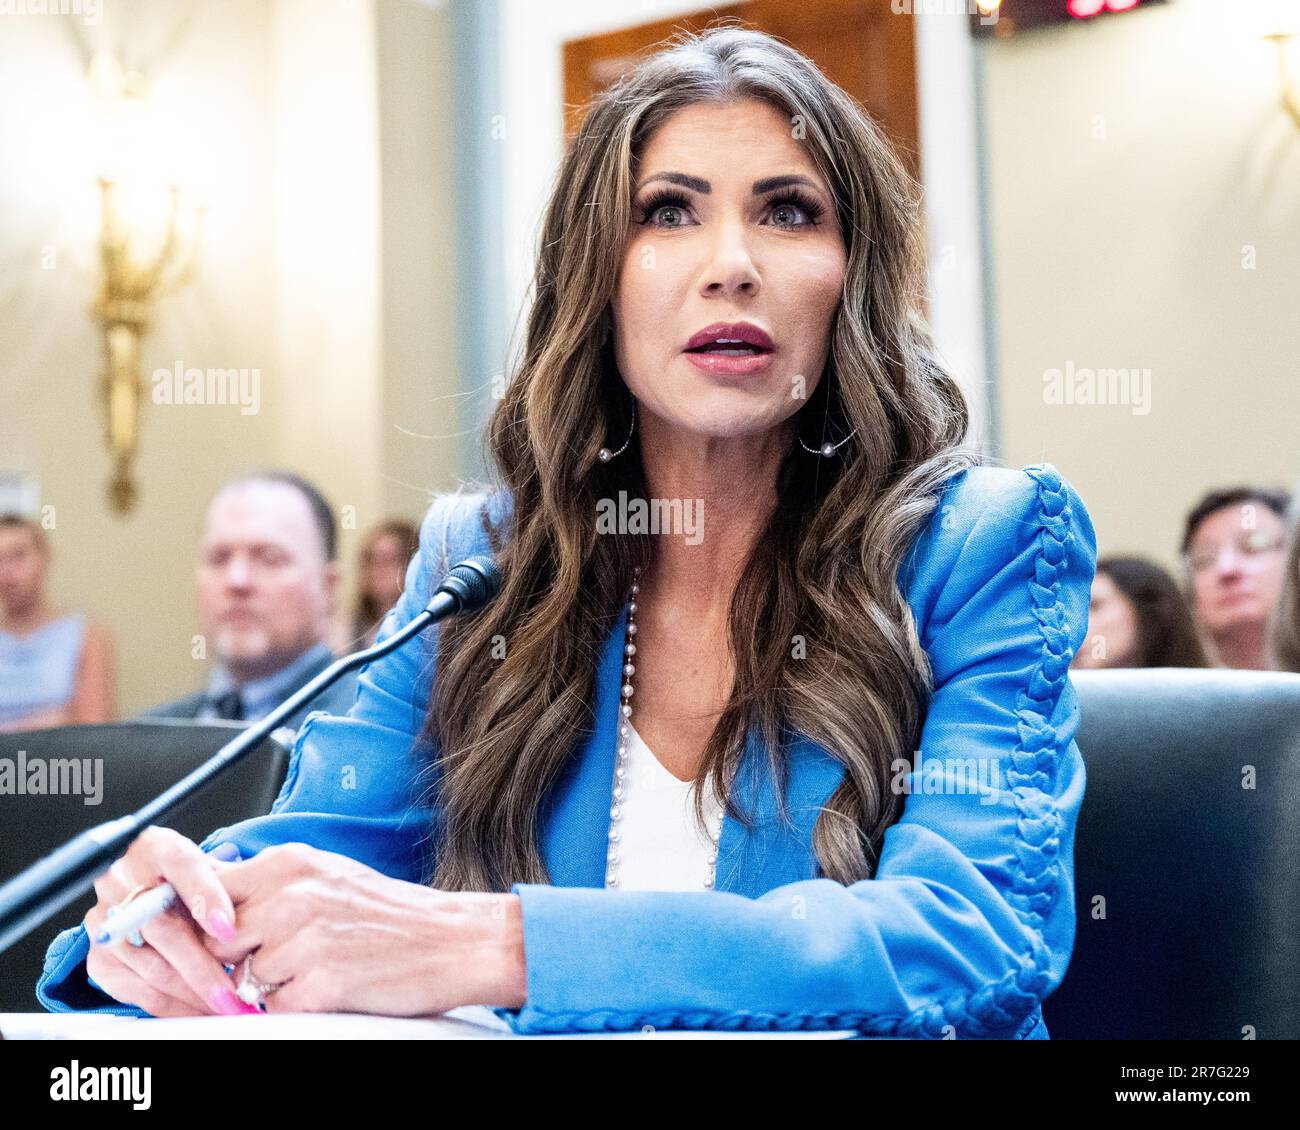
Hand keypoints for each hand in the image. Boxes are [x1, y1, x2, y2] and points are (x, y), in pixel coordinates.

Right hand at [83, 826, 259, 1016]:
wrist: (141, 882)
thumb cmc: (184, 876)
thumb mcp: (208, 866)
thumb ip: (227, 884)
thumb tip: (255, 917)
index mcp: (157, 848)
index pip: (182, 865)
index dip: (206, 898)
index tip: (227, 929)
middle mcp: (124, 881)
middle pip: (163, 928)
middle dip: (201, 968)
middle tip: (232, 995)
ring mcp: (106, 921)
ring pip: (148, 966)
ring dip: (189, 995)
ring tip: (223, 1008)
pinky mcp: (99, 955)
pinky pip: (133, 989)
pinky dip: (168, 1005)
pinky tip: (195, 1010)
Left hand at [202, 842, 527, 1015]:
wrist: (450, 940)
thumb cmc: (388, 912)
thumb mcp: (326, 875)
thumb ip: (269, 883)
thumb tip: (210, 893)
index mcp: (290, 863)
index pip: (209, 892)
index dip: (204, 921)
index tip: (213, 936)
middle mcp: (292, 896)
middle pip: (216, 940)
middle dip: (233, 958)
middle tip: (272, 959)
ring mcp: (305, 940)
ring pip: (245, 978)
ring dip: (270, 983)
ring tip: (318, 966)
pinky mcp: (320, 984)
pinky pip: (275, 1007)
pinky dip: (295, 1005)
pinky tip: (331, 984)